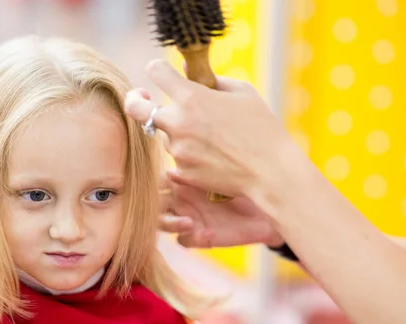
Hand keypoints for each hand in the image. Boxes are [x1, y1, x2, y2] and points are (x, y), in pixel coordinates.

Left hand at [125, 59, 300, 199]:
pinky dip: (188, 153)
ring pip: (163, 134)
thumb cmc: (262, 128)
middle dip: (135, 100)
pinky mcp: (181, 171)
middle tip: (142, 98)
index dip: (157, 69)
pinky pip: (176, 157)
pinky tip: (212, 155)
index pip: (155, 71)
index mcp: (191, 97)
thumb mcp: (243, 93)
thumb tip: (188, 72)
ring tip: (209, 137)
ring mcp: (177, 149)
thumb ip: (212, 80)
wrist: (270, 172)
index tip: (161, 74)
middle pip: (135, 107)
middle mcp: (177, 123)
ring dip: (176, 132)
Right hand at [159, 171, 282, 247]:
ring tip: (189, 222)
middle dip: (156, 204)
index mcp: (180, 180)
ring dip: (171, 223)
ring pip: (161, 223)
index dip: (153, 182)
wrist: (267, 205)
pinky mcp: (198, 236)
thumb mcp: (227, 170)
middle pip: (153, 203)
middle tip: (167, 203)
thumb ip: (202, 167)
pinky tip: (209, 233)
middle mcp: (179, 198)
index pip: (156, 181)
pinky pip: (184, 240)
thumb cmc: (245, 181)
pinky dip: (193, 237)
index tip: (166, 178)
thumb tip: (178, 163)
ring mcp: (186, 217)